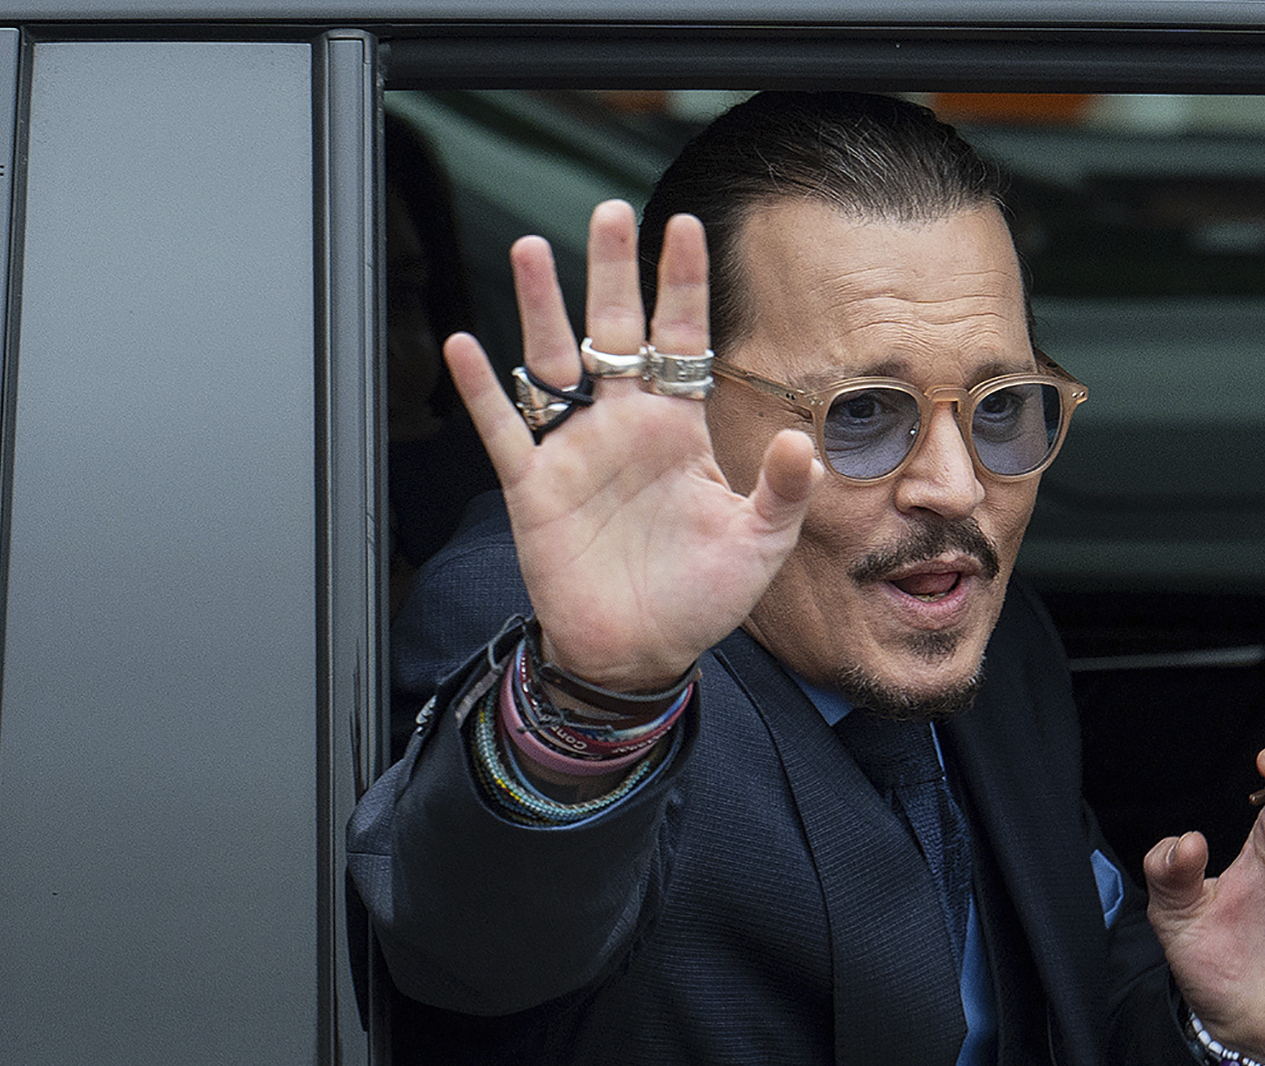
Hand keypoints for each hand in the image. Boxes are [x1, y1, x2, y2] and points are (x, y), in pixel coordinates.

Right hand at [445, 202, 819, 692]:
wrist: (640, 653)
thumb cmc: (701, 598)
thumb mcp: (759, 546)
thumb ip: (782, 492)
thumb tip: (798, 442)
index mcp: (678, 429)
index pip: (681, 339)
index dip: (681, 284)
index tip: (684, 225)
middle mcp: (624, 426)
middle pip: (615, 332)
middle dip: (611, 272)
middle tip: (607, 213)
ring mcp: (575, 452)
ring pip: (554, 364)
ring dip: (540, 309)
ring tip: (531, 250)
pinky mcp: (534, 489)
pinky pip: (505, 431)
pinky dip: (484, 392)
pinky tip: (467, 347)